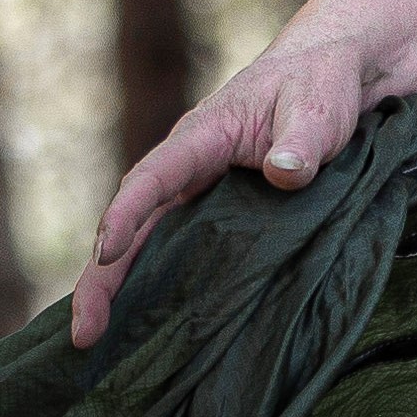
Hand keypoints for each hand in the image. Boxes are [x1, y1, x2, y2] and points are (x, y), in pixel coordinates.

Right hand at [67, 29, 368, 349]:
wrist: (332, 73)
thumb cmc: (320, 85)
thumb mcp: (318, 109)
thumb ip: (302, 141)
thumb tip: (284, 174)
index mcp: (202, 136)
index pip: (153, 177)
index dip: (126, 215)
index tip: (105, 252)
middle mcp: (187, 168)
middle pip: (133, 225)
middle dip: (102, 277)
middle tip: (84, 332)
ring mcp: (198, 193)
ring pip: (147, 245)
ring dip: (121, 290)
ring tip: (93, 344)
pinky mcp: (217, 213)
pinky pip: (177, 251)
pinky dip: (157, 285)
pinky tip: (146, 328)